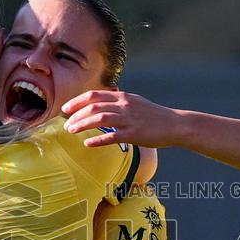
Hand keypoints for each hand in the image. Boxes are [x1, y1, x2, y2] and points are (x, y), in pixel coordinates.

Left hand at [62, 90, 182, 147]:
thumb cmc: (153, 115)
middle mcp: (124, 105)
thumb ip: (118, 101)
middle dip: (76, 115)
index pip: (94, 95)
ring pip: (100, 118)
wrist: (174, 124)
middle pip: (94, 106)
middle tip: (65, 124)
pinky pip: (112, 136)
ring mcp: (129, 119)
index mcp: (123, 96)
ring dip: (83, 124)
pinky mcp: (134, 134)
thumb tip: (100, 103)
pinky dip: (98, 140)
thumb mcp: (134, 102)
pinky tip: (88, 144)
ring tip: (71, 131)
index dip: (77, 101)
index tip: (65, 109)